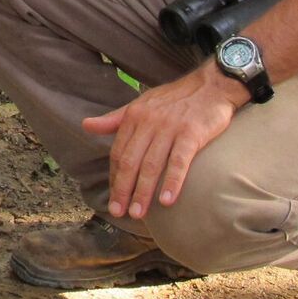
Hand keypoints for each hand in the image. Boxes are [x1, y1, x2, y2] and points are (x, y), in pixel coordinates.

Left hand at [82, 62, 246, 219]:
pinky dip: (172, 182)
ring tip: (138, 213)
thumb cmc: (175, 99)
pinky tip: (166, 200)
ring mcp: (170, 127)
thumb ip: (115, 119)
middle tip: (119, 212)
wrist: (211, 85)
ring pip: (151, 164)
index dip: (115, 178)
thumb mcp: (141, 104)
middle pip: (131, 161)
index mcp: (134, 116)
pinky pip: (179, 161)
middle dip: (123, 189)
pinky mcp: (192, 133)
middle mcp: (149, 122)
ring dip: (143, 191)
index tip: (114, 198)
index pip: (119, 152)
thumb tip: (85, 125)